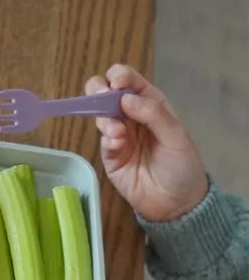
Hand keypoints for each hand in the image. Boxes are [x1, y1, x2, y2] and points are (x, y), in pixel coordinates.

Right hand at [86, 64, 207, 221]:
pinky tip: (117, 142)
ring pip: (100, 116)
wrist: (175, 202)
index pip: (129, 81)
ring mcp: (118, 137)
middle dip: (98, 91)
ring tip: (116, 131)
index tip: (117, 83)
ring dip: (104, 118)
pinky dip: (107, 138)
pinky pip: (103, 142)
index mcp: (150, 104)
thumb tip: (125, 97)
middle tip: (100, 97)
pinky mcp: (110, 157)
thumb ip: (152, 113)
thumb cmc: (182, 165)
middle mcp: (131, 117)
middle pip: (105, 94)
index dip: (119, 76)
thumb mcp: (175, 134)